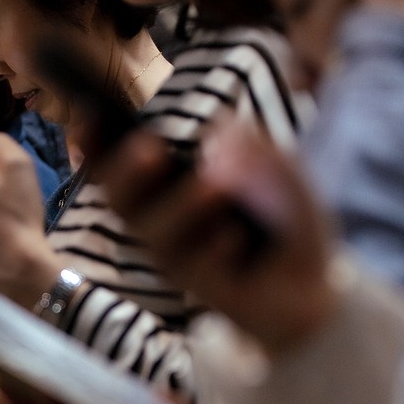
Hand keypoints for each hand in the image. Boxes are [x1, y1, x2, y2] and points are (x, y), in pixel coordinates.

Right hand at [96, 121, 336, 357]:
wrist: (309, 284)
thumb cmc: (283, 222)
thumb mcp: (278, 170)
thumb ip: (253, 145)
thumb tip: (220, 127)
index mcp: (166, 188)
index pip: (119, 166)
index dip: (99, 143)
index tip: (95, 117)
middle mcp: (159, 221)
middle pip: (120, 198)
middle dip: (127, 171)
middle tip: (150, 149)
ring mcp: (174, 256)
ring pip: (156, 232)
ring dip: (182, 205)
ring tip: (214, 184)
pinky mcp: (196, 286)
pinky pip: (196, 265)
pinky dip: (217, 246)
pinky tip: (237, 238)